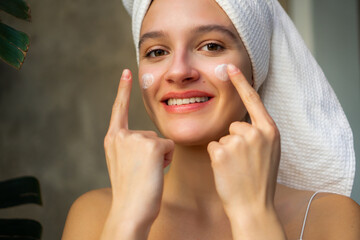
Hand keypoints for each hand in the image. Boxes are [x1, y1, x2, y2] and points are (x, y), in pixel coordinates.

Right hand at [104, 69, 173, 224]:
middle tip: (143, 172)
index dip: (123, 90)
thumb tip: (152, 140)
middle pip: (151, 135)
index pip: (118, 109)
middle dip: (154, 152)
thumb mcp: (122, 164)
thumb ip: (130, 146)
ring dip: (161, 157)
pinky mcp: (151, 145)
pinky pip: (169, 147)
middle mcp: (121, 136)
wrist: (130, 210)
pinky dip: (167, 160)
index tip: (127, 72)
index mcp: (113, 139)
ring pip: (161, 141)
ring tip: (148, 173)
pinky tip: (156, 172)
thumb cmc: (131, 191)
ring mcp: (135, 139)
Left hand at [207, 64, 280, 216]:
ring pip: (222, 136)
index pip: (253, 100)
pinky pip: (212, 146)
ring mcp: (238, 142)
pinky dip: (216, 158)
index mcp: (270, 131)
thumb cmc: (260, 180)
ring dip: (226, 150)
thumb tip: (242, 122)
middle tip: (243, 162)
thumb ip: (260, 134)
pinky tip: (226, 170)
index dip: (241, 82)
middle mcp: (255, 133)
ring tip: (236, 168)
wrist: (254, 206)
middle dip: (235, 140)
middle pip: (235, 124)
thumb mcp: (270, 152)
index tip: (230, 67)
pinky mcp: (221, 152)